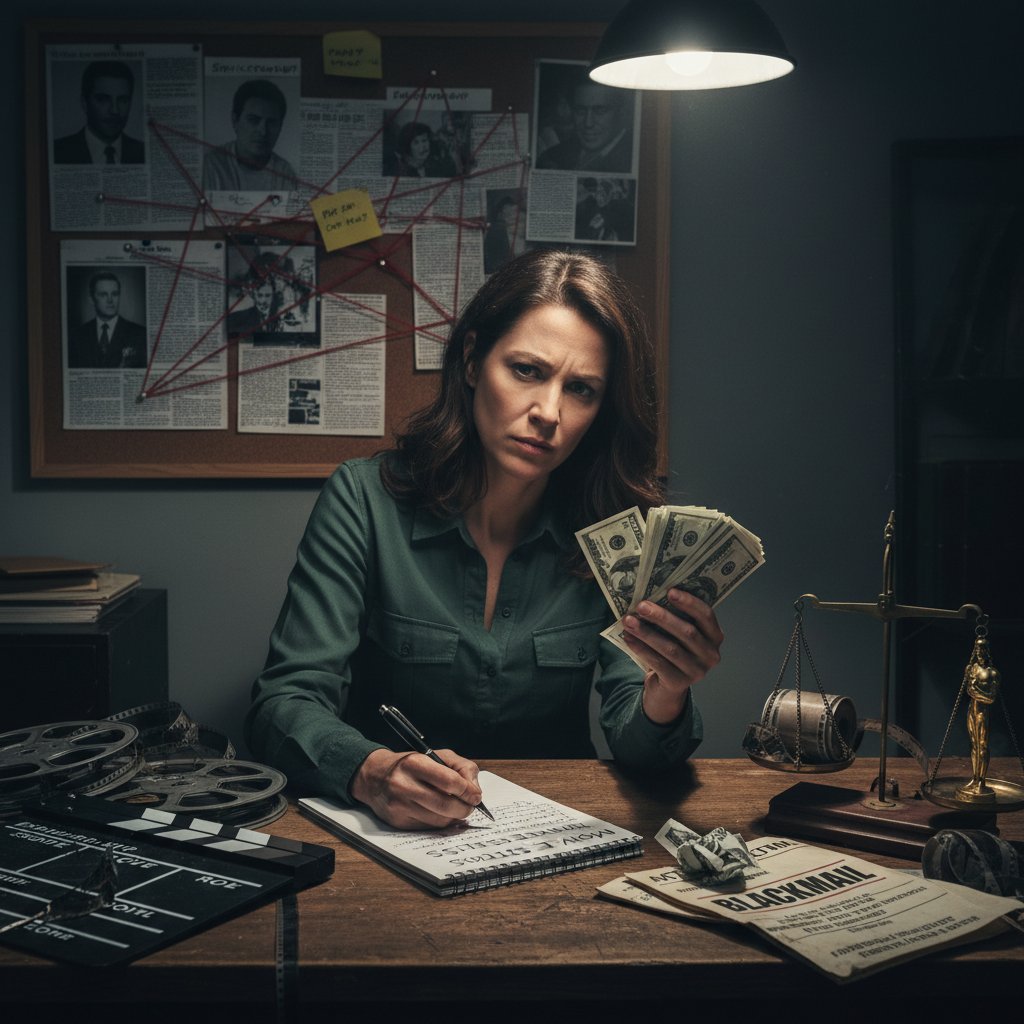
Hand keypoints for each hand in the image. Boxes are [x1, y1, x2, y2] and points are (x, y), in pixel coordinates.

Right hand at [351, 747, 483, 828]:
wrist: (375, 776)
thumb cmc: (410, 765)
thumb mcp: (436, 755)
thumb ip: (461, 767)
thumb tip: (475, 790)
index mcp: (415, 763)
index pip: (450, 781)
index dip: (468, 791)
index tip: (476, 795)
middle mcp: (404, 785)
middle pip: (446, 805)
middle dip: (465, 808)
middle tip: (470, 806)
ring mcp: (399, 806)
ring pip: (439, 820)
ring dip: (454, 818)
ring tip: (456, 809)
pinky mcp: (397, 822)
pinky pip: (428, 828)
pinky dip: (440, 823)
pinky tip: (441, 814)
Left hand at [621, 589, 723, 724]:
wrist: (666, 686)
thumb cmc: (673, 650)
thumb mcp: (679, 634)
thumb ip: (675, 618)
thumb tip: (651, 596)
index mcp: (715, 636)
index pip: (706, 616)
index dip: (689, 602)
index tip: (669, 591)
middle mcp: (710, 655)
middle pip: (687, 632)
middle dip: (662, 617)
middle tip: (641, 605)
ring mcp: (697, 671)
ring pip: (670, 648)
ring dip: (647, 633)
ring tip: (629, 621)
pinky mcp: (679, 683)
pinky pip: (658, 663)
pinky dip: (641, 649)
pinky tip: (628, 638)